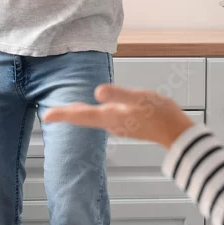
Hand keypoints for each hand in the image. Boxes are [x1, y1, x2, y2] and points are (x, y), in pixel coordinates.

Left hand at [42, 83, 194, 148]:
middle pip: (84, 119)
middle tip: (51, 115)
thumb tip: (97, 92)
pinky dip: (93, 115)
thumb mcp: (140, 98)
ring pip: (93, 120)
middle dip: (68, 115)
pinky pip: (103, 120)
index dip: (63, 115)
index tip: (46, 116)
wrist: (176, 132)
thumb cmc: (160, 113)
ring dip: (80, 115)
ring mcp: (119, 126)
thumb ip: (119, 94)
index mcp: (111, 116)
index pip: (81, 115)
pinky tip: (96, 111)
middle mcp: (111, 124)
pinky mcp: (127, 125)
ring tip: (68, 111)